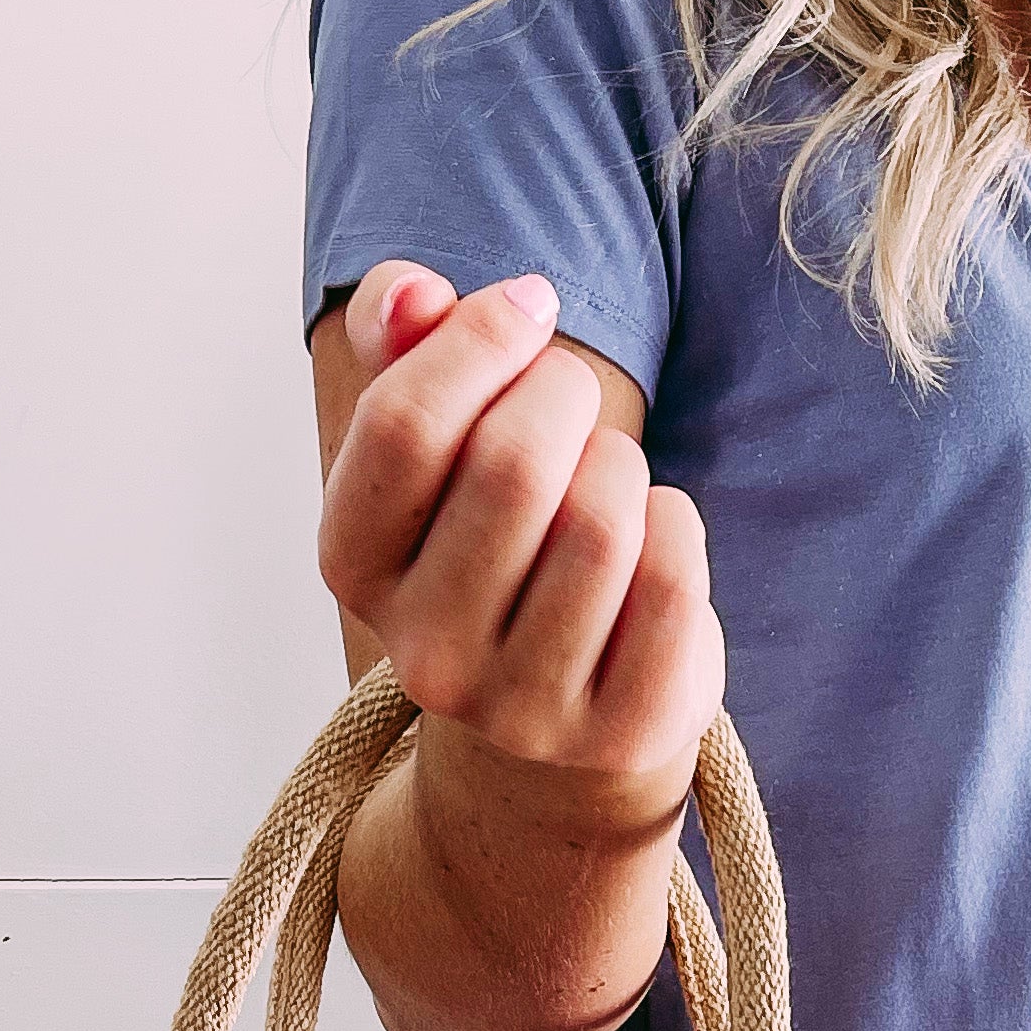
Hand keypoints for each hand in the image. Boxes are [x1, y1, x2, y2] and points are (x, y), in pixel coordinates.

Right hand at [317, 264, 722, 813]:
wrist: (558, 714)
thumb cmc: (495, 539)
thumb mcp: (435, 437)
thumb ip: (406, 342)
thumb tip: (412, 295)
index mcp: (354, 568)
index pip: (405, 424)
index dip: (482, 337)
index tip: (529, 308)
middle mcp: (425, 657)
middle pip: (513, 465)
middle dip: (566, 395)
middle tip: (574, 402)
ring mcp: (521, 712)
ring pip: (601, 522)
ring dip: (622, 466)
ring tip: (606, 483)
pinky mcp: (618, 736)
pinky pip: (672, 582)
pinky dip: (676, 530)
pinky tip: (651, 547)